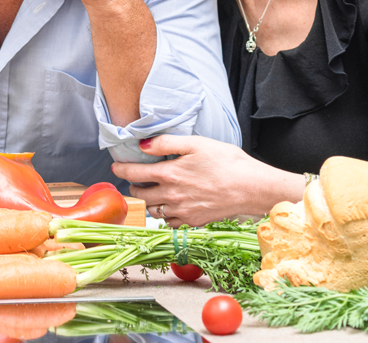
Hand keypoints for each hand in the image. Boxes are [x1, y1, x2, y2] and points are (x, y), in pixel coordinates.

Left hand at [111, 135, 303, 227]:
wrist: (252, 188)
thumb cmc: (228, 162)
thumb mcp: (196, 143)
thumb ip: (167, 143)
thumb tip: (143, 145)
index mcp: (169, 174)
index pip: (134, 173)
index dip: (121, 169)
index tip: (116, 167)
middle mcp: (172, 196)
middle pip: (141, 195)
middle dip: (134, 186)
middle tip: (136, 180)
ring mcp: (182, 211)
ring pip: (153, 211)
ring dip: (148, 202)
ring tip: (152, 193)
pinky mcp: (194, 222)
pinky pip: (170, 223)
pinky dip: (166, 217)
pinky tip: (171, 207)